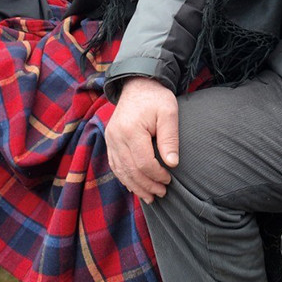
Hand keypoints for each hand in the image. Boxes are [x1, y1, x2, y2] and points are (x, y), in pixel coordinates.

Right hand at [105, 77, 178, 202]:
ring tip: (150, 196)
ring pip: (120, 171)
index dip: (156, 175)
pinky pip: (114, 165)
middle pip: (130, 170)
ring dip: (135, 186)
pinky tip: (135, 186)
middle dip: (147, 185)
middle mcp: (116, 136)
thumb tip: (172, 164)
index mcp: (130, 130)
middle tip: (162, 193)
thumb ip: (170, 138)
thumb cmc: (156, 98)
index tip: (169, 179)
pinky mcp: (110, 141)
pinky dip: (125, 178)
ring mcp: (110, 139)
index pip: (143, 162)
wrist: (137, 84)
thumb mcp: (169, 112)